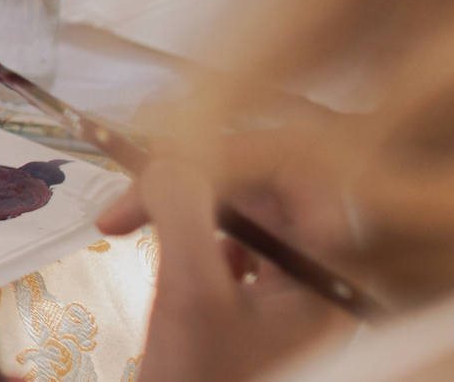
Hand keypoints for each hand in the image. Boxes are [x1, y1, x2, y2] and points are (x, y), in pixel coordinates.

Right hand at [100, 163, 356, 381]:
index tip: (166, 161)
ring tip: (126, 219)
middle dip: (192, 176)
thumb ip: (183, 212)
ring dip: (179, 201)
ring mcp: (287, 291)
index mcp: (327, 275)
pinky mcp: (254, 301)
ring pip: (239, 207)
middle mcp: (317, 277)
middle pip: (264, 186)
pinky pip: (224, 236)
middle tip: (130, 194)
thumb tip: (164, 158)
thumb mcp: (191, 294)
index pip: (299, 174)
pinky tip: (151, 243)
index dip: (234, 152)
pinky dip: (181, 227)